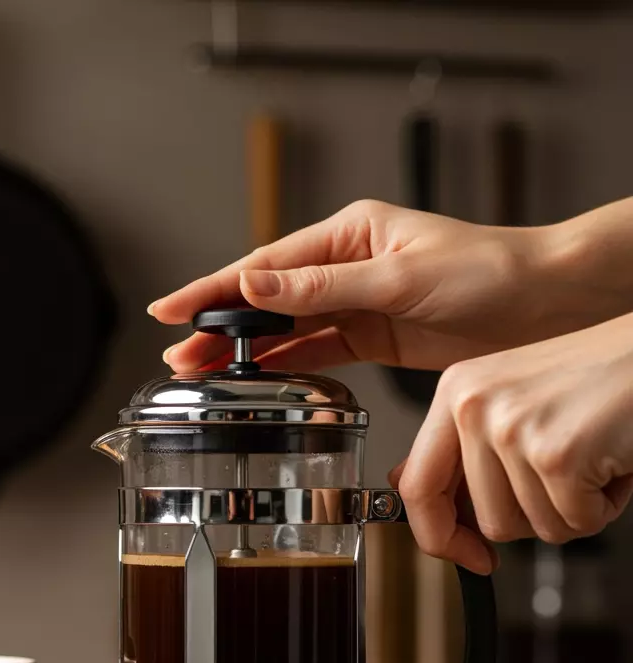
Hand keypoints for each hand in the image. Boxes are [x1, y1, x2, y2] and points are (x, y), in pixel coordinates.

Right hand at [150, 198, 632, 374]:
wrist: (541, 304)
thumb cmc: (486, 273)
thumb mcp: (398, 277)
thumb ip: (322, 288)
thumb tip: (255, 288)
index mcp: (347, 235)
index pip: (264, 266)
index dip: (213, 289)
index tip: (170, 307)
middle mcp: (345, 266)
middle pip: (264, 300)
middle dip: (217, 326)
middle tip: (174, 351)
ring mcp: (355, 303)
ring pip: (284, 330)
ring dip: (243, 351)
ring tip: (199, 371)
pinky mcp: (371, 336)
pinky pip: (315, 351)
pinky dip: (282, 365)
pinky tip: (253, 378)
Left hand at [395, 313, 632, 573]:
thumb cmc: (601, 378)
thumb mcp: (511, 403)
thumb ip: (462, 451)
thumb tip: (415, 500)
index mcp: (457, 392)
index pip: (416, 487)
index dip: (438, 537)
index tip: (467, 555)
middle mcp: (474, 406)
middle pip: (490, 521)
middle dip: (540, 515)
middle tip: (570, 473)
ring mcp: (512, 429)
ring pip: (534, 528)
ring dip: (576, 509)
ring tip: (593, 459)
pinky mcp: (556, 453)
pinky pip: (577, 522)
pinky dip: (606, 506)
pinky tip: (614, 462)